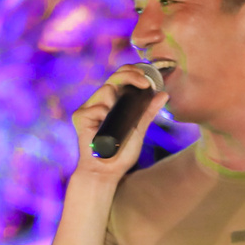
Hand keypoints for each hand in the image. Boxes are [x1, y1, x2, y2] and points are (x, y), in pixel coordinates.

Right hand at [68, 63, 168, 186]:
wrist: (106, 171)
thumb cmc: (121, 153)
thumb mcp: (139, 129)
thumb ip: (148, 112)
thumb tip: (164, 94)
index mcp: (114, 102)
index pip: (121, 78)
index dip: (133, 72)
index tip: (148, 81)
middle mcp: (101, 102)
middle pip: (114, 77)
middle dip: (131, 75)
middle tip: (144, 83)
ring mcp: (89, 108)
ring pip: (106, 90)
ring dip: (117, 102)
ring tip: (117, 121)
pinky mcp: (80, 116)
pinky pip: (97, 107)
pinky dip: (104, 115)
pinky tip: (104, 128)